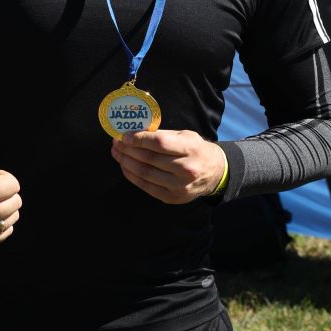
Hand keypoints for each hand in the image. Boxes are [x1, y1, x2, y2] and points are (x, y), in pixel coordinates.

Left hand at [111, 128, 226, 203]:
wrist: (214, 173)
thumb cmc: (196, 150)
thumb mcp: (185, 136)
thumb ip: (163, 135)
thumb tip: (136, 133)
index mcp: (190, 149)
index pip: (159, 143)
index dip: (138, 139)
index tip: (124, 135)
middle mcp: (185, 169)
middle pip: (149, 159)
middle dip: (128, 150)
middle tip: (115, 143)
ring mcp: (178, 186)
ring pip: (145, 173)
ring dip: (126, 162)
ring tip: (116, 153)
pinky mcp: (172, 198)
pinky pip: (146, 186)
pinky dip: (132, 176)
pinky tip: (125, 167)